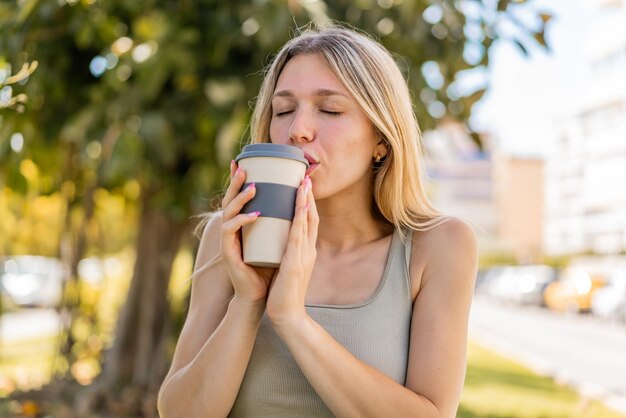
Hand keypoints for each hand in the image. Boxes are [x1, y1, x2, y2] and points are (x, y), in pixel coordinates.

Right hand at [220, 160, 276, 304]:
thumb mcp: (280, 240)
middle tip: (244, 166)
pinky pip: (230, 230)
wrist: (262, 295)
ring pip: (229, 211)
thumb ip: (285, 223)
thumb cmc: (271, 268)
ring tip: (253, 187)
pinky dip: (243, 220)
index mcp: (243, 224)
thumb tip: (304, 202)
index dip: (240, 179)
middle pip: (231, 199)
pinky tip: (255, 214)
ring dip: (240, 197)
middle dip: (236, 181)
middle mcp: (233, 228)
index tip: (245, 161)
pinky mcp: (228, 251)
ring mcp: (229, 239)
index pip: (240, 197)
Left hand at [266, 175, 317, 326]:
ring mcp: (305, 255)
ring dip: (306, 201)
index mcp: (305, 252)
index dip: (307, 203)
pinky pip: (299, 234)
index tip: (303, 186)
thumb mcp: (286, 269)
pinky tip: (300, 205)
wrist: (287, 315)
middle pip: (312, 218)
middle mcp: (308, 250)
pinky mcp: (296, 261)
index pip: (308, 222)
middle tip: (306, 176)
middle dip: (309, 197)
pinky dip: (300, 218)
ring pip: (308, 222)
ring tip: (303, 182)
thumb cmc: (282, 294)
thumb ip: (285, 255)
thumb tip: (277, 243)